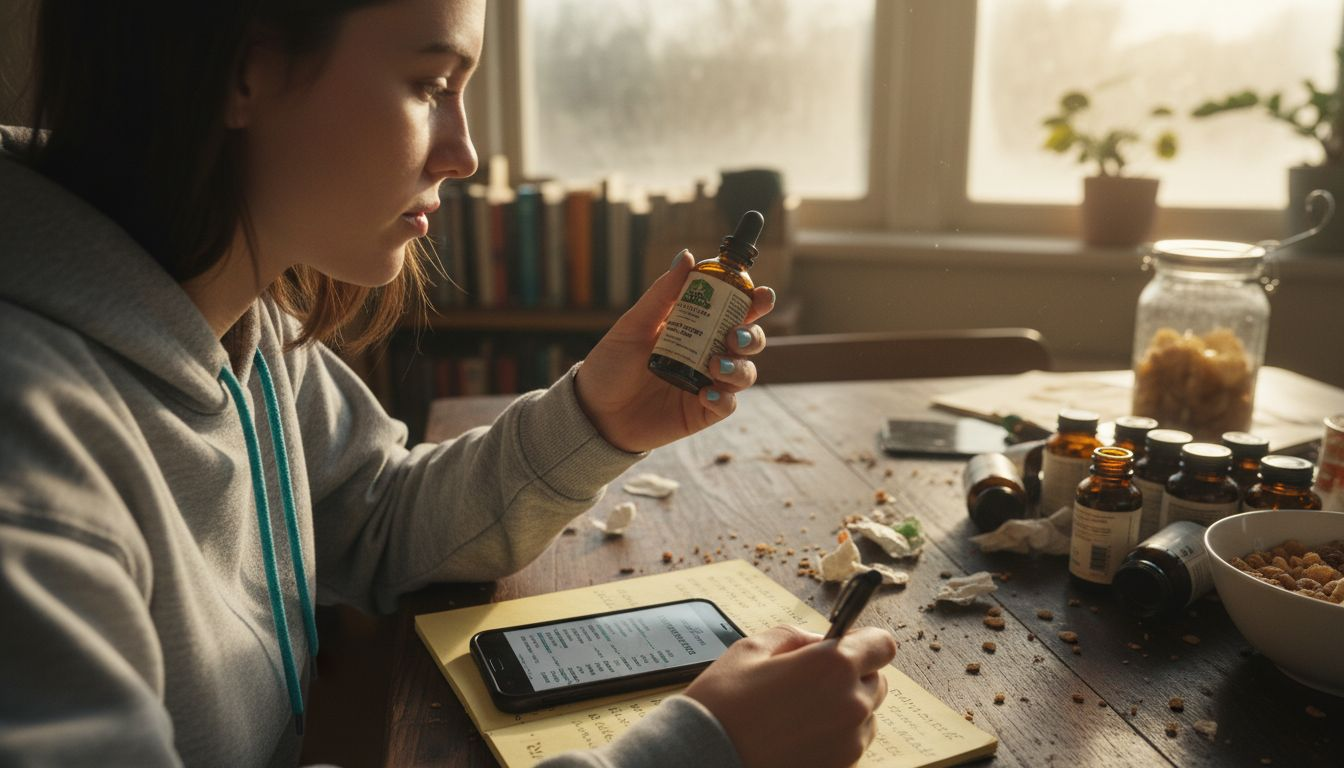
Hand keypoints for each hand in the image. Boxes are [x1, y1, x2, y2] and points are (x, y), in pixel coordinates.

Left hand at [574, 250, 775, 452]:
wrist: (594, 412)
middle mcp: (706, 353)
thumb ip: (663, 294)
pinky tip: (706, 394)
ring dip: (739, 366)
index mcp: (694, 326)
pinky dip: (724, 398)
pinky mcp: (702, 411)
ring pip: (745, 372)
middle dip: (752, 335)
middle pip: (748, 339)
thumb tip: (687, 256)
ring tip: (714, 365)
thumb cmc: (611, 365)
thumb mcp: (634, 326)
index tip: (760, 295)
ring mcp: (707, 382)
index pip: (733, 309)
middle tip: (735, 335)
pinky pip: (728, 404)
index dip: (753, 301)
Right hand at [684, 625, 896, 767]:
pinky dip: (833, 737)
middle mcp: (850, 704)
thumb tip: (820, 641)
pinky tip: (797, 736)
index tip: (848, 646)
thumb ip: (795, 636)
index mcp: (833, 666)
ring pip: (865, 716)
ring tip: (799, 714)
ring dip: (844, 709)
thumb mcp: (751, 648)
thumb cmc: (723, 704)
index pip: (882, 645)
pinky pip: (851, 745)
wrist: (704, 758)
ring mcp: (849, 743)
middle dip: (852, 676)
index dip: (865, 643)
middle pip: (876, 682)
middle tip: (812, 681)